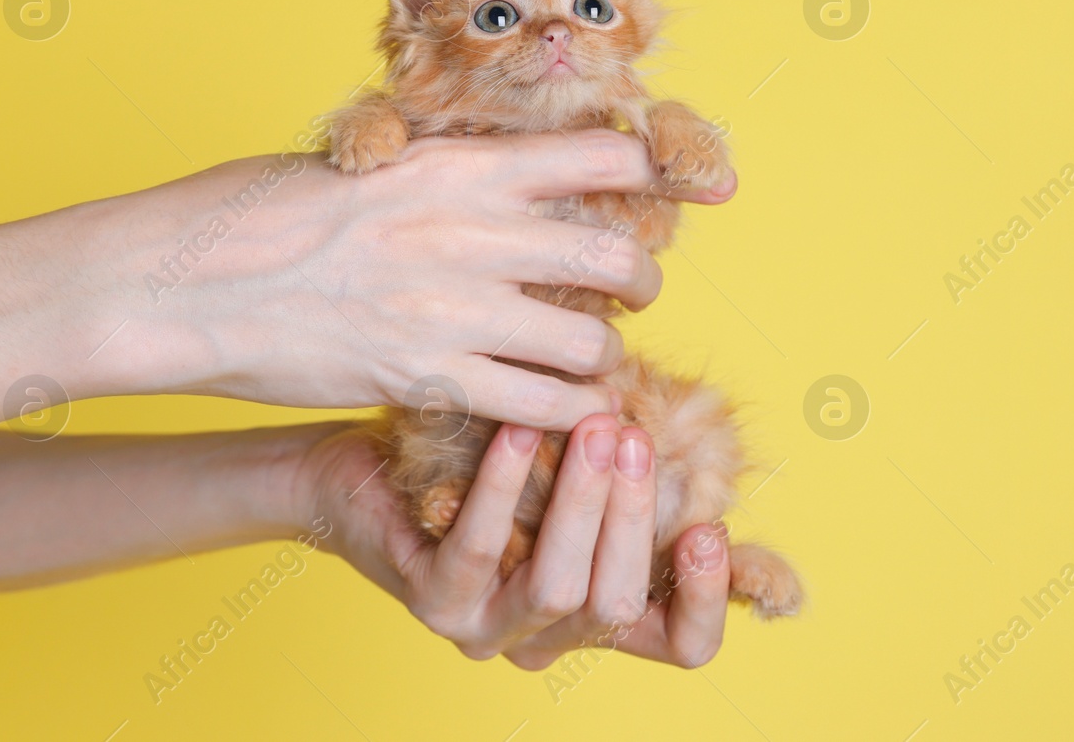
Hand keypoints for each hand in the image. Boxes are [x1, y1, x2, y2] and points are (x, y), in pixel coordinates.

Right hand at [161, 129, 732, 427]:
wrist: (180, 282)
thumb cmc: (256, 211)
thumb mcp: (361, 160)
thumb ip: (440, 171)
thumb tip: (492, 175)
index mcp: (460, 164)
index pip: (603, 160)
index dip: (646, 178)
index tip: (652, 196)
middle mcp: (473, 233)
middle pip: (617, 259)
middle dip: (640, 280)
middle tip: (629, 292)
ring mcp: (454, 312)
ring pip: (592, 344)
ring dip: (603, 356)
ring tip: (587, 360)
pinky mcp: (428, 380)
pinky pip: (541, 408)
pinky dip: (566, 416)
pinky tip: (560, 414)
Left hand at [301, 417, 732, 668]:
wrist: (364, 473)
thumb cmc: (481, 461)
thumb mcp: (570, 470)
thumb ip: (628, 471)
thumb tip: (701, 438)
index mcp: (594, 613)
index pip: (679, 645)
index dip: (706, 601)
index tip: (709, 529)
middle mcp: (546, 636)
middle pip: (617, 605)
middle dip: (633, 516)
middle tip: (635, 436)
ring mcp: (486, 630)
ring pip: (558, 587)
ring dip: (584, 502)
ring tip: (595, 428)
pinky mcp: (433, 604)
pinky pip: (480, 548)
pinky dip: (506, 486)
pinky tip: (520, 432)